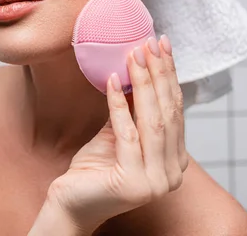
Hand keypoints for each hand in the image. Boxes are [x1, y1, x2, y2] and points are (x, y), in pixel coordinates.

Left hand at [47, 35, 188, 232]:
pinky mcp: (134, 182)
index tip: (162, 46)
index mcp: (175, 161)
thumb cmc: (94, 169)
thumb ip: (133, 111)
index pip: (176, 110)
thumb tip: (139, 69)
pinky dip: (119, 104)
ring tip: (134, 54)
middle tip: (152, 43)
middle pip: (168, 112)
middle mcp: (172, 173)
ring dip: (143, 83)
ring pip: (152, 121)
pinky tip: (113, 80)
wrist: (70, 203)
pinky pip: (126, 132)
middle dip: (160, 73)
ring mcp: (156, 181)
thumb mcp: (118, 133)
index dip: (169, 75)